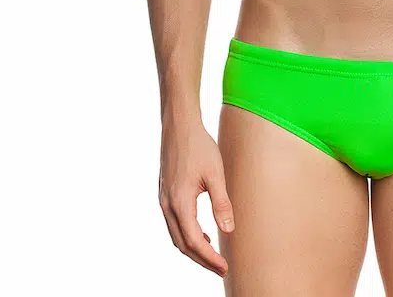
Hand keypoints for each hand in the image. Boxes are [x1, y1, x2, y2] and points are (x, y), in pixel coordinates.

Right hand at [158, 116, 234, 276]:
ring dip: (193, 249)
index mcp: (180, 202)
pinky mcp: (164, 194)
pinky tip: (202, 232)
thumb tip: (229, 230)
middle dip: (201, 260)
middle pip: (182, 244)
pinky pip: (173, 224)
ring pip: (176, 236)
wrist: (179, 126)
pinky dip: (186, 235)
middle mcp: (167, 205)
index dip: (209, 258)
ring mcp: (163, 200)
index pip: (194, 241)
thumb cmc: (199, 146)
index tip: (224, 267)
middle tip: (220, 268)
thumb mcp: (215, 173)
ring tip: (212, 256)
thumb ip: (221, 203)